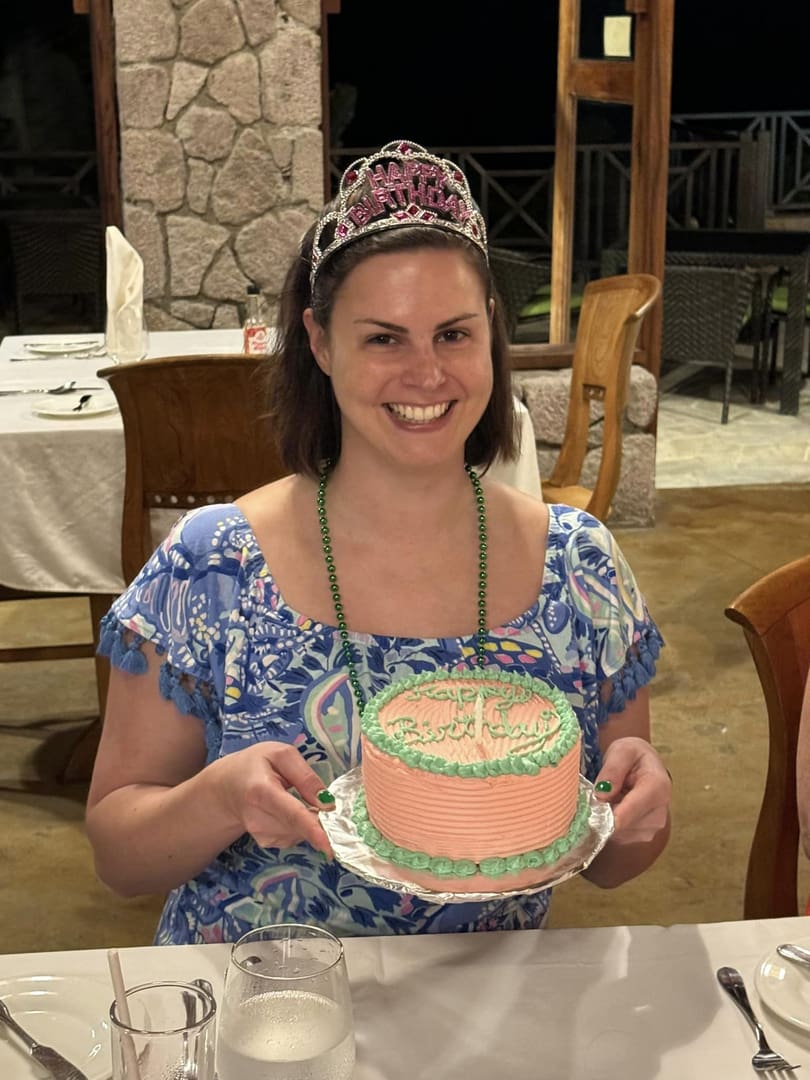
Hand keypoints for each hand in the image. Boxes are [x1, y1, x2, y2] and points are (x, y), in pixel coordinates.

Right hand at [211, 742, 334, 856]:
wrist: (226, 786)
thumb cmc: (255, 765)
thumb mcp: (281, 755)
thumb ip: (305, 776)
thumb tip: (328, 803)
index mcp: (262, 791)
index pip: (291, 814)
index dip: (312, 830)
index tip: (329, 845)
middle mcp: (258, 819)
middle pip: (300, 827)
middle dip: (321, 821)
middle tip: (325, 803)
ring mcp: (260, 834)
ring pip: (300, 834)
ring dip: (310, 821)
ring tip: (299, 799)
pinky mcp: (266, 842)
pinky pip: (295, 836)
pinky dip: (301, 826)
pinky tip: (291, 811)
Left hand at [593, 736, 670, 844]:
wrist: (645, 764)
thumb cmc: (632, 755)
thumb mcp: (621, 751)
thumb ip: (612, 770)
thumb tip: (602, 795)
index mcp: (657, 788)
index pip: (627, 814)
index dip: (602, 815)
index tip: (588, 806)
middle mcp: (659, 811)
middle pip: (621, 826)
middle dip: (603, 814)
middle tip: (596, 796)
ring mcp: (654, 827)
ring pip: (619, 834)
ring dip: (607, 820)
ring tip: (608, 799)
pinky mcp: (645, 835)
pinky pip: (620, 837)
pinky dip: (611, 825)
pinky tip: (613, 808)